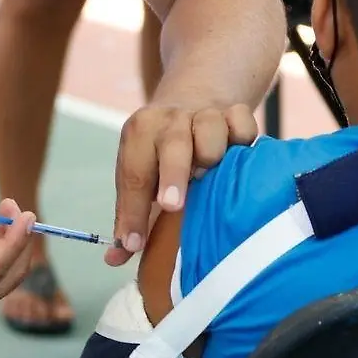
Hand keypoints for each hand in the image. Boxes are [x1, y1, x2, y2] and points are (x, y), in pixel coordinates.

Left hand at [107, 103, 257, 265]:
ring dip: (212, 156)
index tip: (135, 244)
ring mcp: (204, 113)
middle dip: (173, 176)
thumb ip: (129, 216)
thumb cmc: (162, 154)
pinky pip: (243, 126)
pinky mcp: (235, 112)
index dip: (133, 211)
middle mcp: (170, 119)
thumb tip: (114, 258)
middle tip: (173, 206)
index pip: (134, 175)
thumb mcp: (140, 176)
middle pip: (173, 145)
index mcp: (140, 133)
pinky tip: (239, 158)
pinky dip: (243, 141)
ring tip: (209, 176)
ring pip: (211, 132)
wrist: (194, 98)